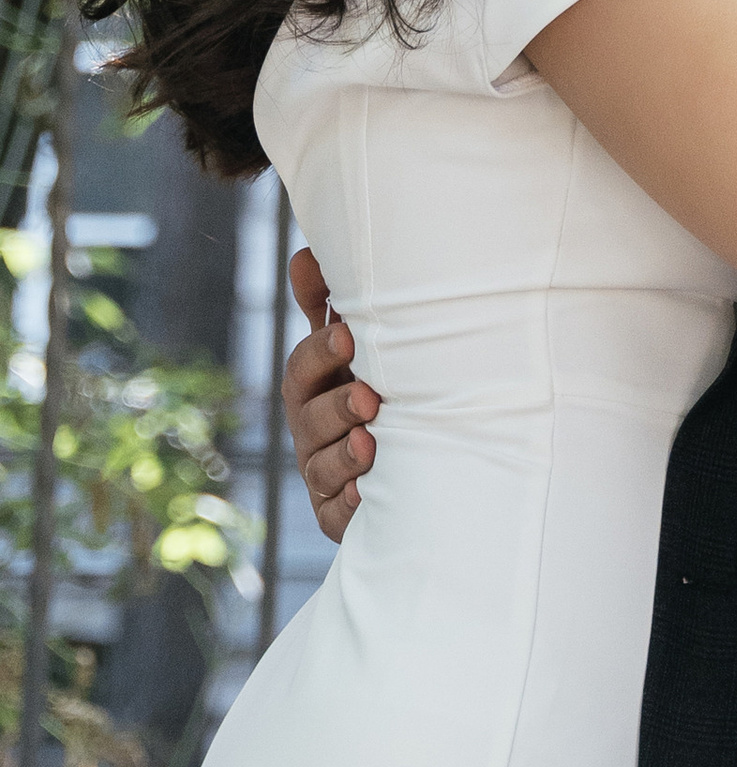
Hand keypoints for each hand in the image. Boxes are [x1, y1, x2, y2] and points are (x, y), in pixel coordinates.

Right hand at [283, 246, 377, 541]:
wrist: (403, 463)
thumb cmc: (371, 386)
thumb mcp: (351, 350)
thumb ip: (327, 306)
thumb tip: (306, 253)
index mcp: (312, 387)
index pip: (304, 368)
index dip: (322, 353)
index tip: (350, 336)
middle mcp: (311, 430)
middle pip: (310, 419)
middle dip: (337, 407)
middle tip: (369, 396)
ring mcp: (322, 473)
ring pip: (323, 466)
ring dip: (344, 455)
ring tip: (370, 443)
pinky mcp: (338, 514)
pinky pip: (338, 513)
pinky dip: (352, 503)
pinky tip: (366, 494)